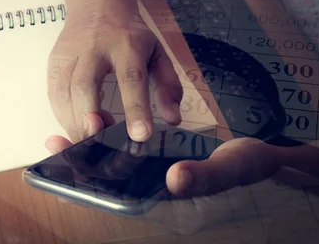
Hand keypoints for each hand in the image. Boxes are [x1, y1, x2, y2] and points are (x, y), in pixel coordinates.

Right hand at [46, 0, 183, 144]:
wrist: (95, 2)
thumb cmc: (130, 33)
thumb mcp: (157, 51)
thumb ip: (168, 85)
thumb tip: (173, 120)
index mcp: (126, 44)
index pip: (131, 77)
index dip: (135, 108)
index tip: (140, 135)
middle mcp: (94, 48)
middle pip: (85, 86)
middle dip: (89, 119)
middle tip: (99, 143)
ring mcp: (69, 54)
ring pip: (63, 93)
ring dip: (74, 123)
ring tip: (90, 140)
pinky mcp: (54, 61)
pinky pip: (53, 95)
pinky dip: (62, 116)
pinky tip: (76, 127)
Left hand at [46, 135, 281, 234]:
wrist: (262, 153)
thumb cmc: (248, 166)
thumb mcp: (229, 169)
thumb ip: (203, 177)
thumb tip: (175, 180)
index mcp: (164, 196)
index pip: (117, 197)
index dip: (88, 186)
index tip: (64, 168)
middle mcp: (154, 186)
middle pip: (107, 179)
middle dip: (79, 162)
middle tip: (55, 142)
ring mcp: (155, 170)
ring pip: (112, 162)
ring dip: (90, 147)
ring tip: (67, 129)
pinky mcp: (158, 155)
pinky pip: (126, 149)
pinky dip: (109, 136)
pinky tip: (97, 120)